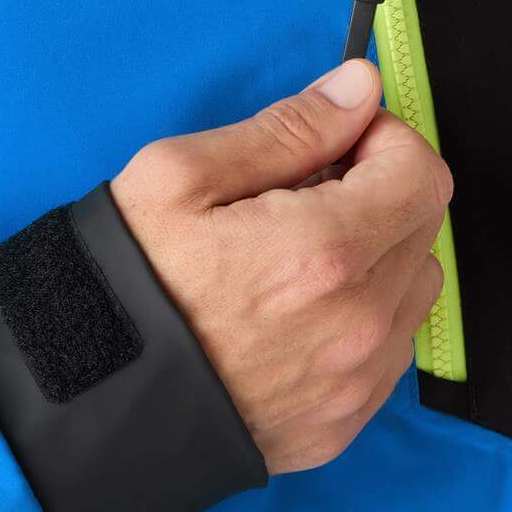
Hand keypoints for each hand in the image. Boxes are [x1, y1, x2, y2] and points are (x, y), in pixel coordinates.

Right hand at [108, 56, 452, 473]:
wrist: (88, 405)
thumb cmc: (127, 282)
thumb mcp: (182, 175)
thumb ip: (289, 127)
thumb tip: (359, 89)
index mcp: (322, 250)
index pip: (421, 173)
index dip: (383, 139)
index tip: (337, 141)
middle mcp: (356, 322)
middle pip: (423, 225)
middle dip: (379, 188)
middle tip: (306, 190)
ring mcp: (354, 381)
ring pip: (414, 286)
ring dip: (378, 252)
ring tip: (300, 251)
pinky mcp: (344, 423)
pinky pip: (391, 348)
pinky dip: (365, 313)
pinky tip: (299, 306)